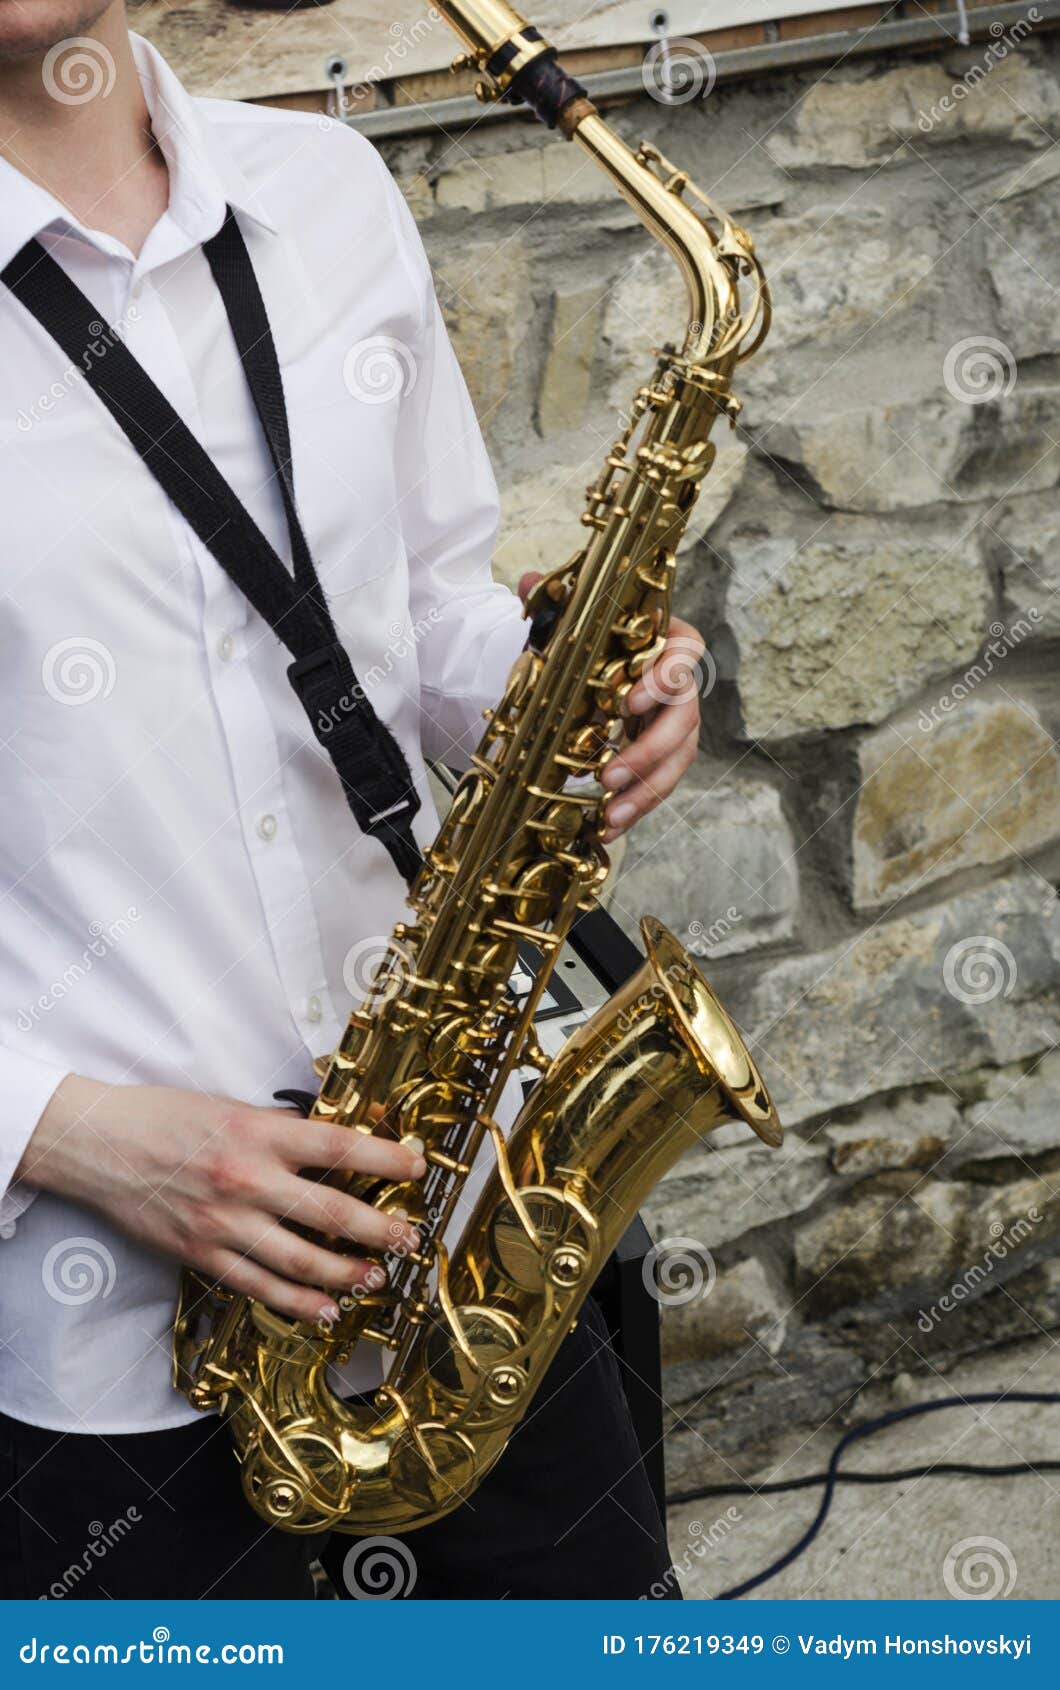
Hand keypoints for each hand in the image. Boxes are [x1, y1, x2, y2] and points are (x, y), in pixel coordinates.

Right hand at [19, 1075, 425, 1324]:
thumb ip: (282, 1129)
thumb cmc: (166, 1117)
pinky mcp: (203, 1253)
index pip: (339, 1146)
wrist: (98, 1144)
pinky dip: (298, 1301)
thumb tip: (335, 1141)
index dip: (386, 1160)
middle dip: (380, 1228)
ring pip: (301, 1258)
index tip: (417, 1166)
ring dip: (347, 1272)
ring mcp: (225, 1223)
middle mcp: (247, 1180)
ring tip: (377, 1276)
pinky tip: (326, 1309)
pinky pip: (260, 1285)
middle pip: (331, 1211)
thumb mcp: (233, 1108)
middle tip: (410, 1237)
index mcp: (259, 1133)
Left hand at [519, 573, 704, 843]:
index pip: (687, 650)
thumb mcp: (561, 625)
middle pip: (685, 718)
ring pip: (677, 760)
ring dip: (645, 792)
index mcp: (663, 642)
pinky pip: (657, 785)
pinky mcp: (657, 756)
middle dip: (648, 752)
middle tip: (610, 775)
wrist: (572, 673)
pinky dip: (634, 808)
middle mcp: (676, 684)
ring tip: (609, 815)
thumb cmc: (577, 645)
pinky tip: (606, 828)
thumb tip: (531, 582)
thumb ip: (553, 606)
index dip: (666, 676)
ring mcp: (670, 723)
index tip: (629, 701)